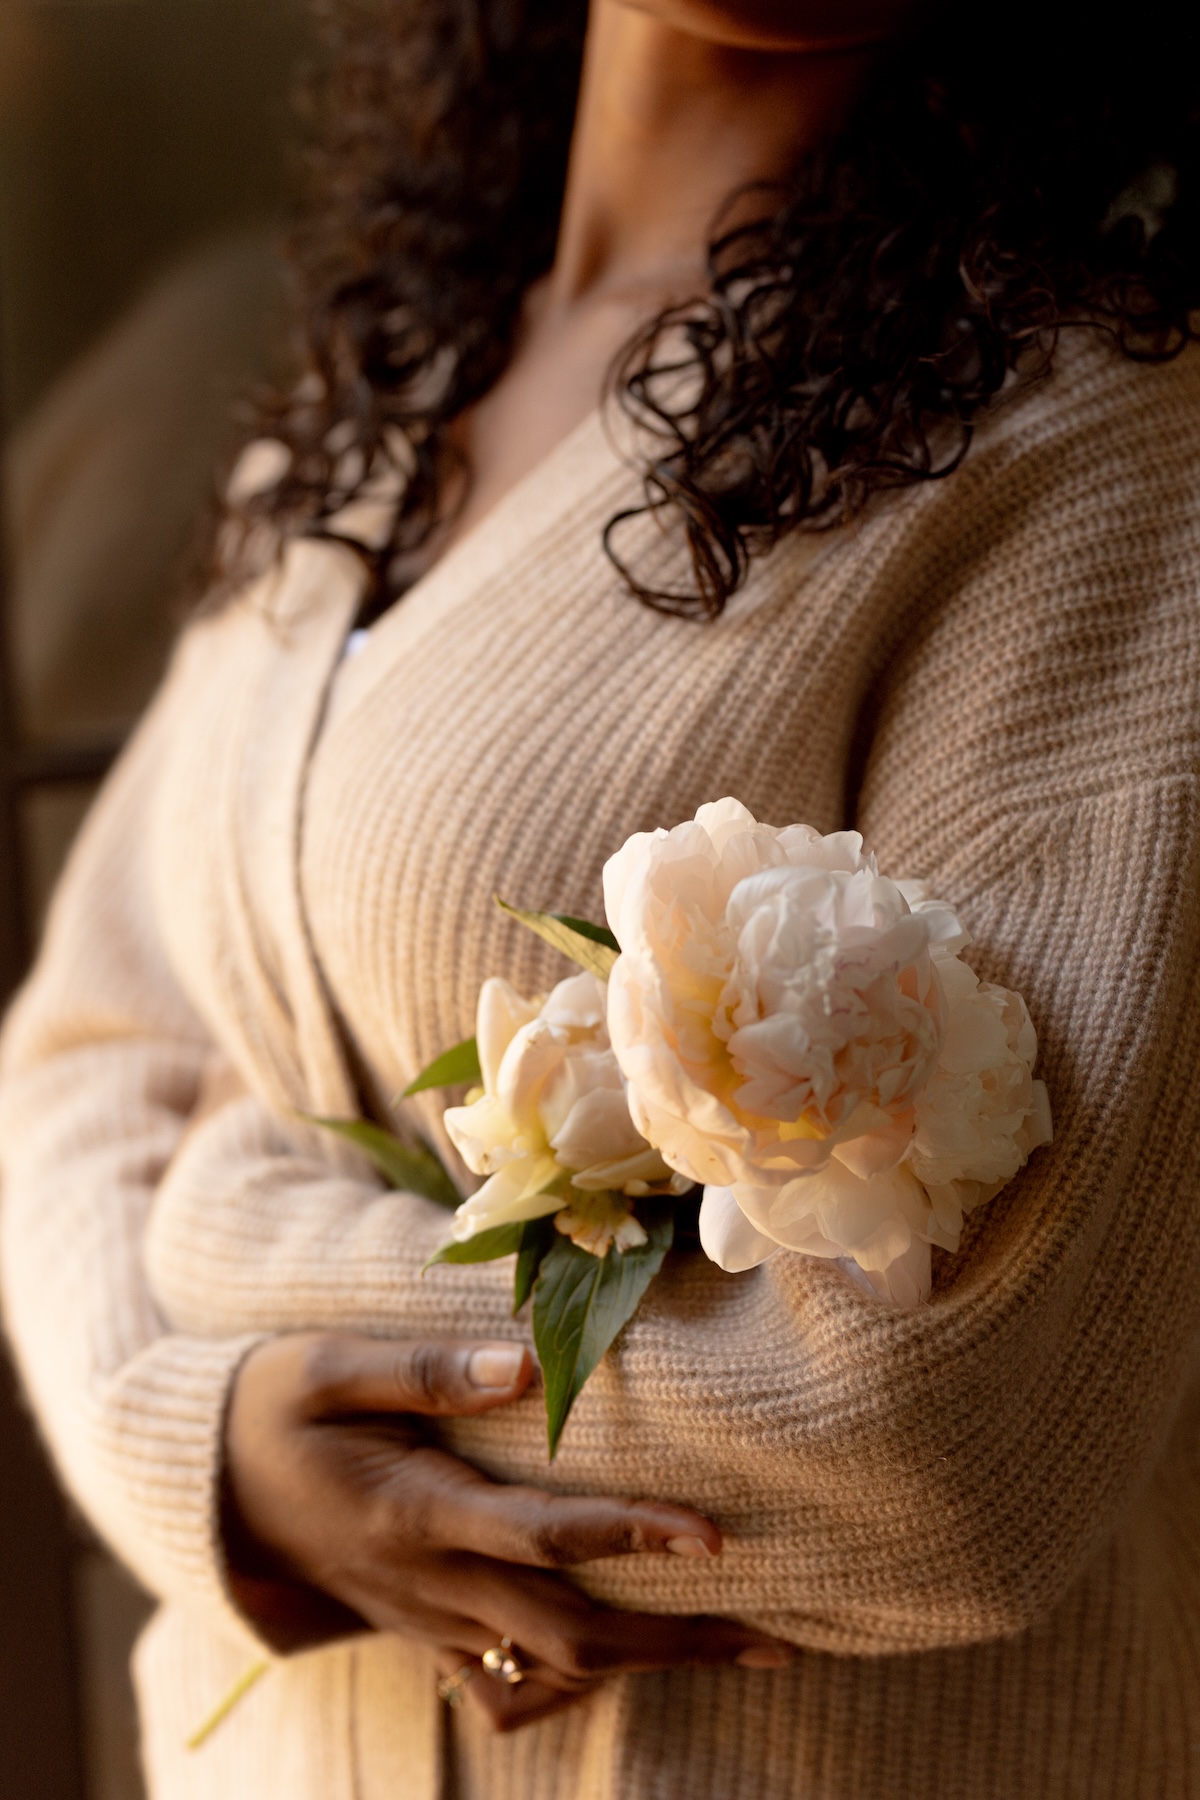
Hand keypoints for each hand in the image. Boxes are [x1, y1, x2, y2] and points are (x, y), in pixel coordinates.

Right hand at [223, 1332, 792, 1731]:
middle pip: (570, 1633)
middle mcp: (432, 1582)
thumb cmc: (275, 1408)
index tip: (715, 1534)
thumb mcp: (325, 1366)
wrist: (211, 1487)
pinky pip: (509, 1686)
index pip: (541, 1534)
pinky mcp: (428, 1630)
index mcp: (413, 1510)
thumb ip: (421, 1368)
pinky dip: (576, 1687)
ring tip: (746, 1645)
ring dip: (652, 1666)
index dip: (631, 1535)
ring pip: (553, 1669)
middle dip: (678, 1640)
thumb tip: (522, 1366)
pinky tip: (632, 1662)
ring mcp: (431, 1619)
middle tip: (780, 1629)